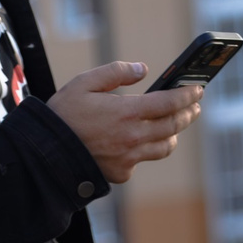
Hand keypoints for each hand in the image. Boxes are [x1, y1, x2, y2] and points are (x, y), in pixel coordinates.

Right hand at [46, 62, 202, 184]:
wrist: (45, 153)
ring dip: (173, 134)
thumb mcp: (84, 83)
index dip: (187, 94)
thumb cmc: (63, 115)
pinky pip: (141, 161)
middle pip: (174, 126)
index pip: (170, 102)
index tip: (197, 89)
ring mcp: (129, 158)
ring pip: (164, 147)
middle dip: (188, 113)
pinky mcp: (121, 173)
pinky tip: (139, 142)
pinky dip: (145, 150)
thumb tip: (142, 69)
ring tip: (174, 125)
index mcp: (127, 112)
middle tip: (195, 106)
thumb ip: (115, 72)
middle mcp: (133, 137)